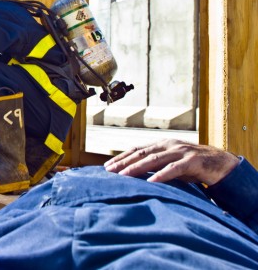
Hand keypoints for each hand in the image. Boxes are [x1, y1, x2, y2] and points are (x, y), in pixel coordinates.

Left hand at [104, 139, 239, 185]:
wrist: (221, 164)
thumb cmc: (192, 167)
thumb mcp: (171, 165)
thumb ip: (156, 167)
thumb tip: (134, 177)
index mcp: (161, 145)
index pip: (137, 150)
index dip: (121, 157)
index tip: (107, 167)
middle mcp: (168, 145)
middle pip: (141, 153)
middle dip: (124, 162)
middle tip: (109, 172)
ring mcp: (180, 151)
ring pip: (154, 159)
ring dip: (137, 168)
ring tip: (123, 176)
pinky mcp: (192, 161)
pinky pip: (174, 169)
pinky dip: (161, 175)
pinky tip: (151, 182)